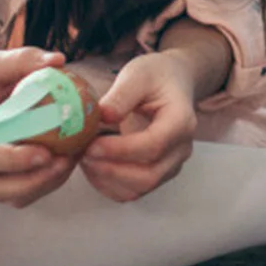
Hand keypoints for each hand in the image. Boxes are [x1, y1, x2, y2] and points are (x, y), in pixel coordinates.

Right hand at [0, 45, 76, 207]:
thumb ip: (23, 60)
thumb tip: (59, 60)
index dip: (14, 159)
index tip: (46, 153)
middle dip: (33, 181)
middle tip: (66, 161)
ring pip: (8, 195)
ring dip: (42, 185)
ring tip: (71, 161)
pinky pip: (18, 192)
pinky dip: (42, 184)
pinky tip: (66, 163)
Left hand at [80, 50, 198, 201]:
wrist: (174, 83)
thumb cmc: (157, 76)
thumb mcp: (139, 74)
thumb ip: (122, 95)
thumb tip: (103, 117)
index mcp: (181, 121)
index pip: (153, 145)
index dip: (120, 150)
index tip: (91, 144)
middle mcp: (181, 148)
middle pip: (149, 175)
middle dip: (111, 170)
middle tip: (83, 154)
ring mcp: (171, 164)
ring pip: (140, 188)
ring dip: (107, 179)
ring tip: (85, 158)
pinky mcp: (159, 173)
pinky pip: (133, 191)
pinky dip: (109, 185)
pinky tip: (94, 166)